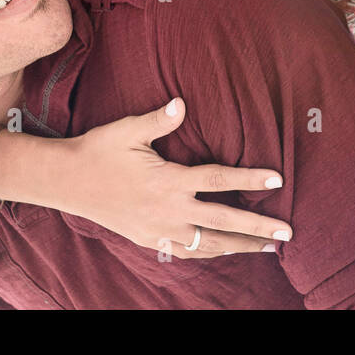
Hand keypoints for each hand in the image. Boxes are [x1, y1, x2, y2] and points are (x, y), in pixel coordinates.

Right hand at [62, 98, 291, 258]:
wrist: (66, 181)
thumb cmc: (99, 150)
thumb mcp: (127, 130)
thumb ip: (158, 120)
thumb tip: (181, 102)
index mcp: (167, 181)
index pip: (218, 180)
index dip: (249, 179)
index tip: (278, 179)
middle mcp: (167, 210)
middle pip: (222, 221)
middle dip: (257, 227)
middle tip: (288, 232)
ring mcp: (158, 230)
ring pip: (208, 243)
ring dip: (239, 245)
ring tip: (268, 246)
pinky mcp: (148, 239)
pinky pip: (186, 250)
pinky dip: (210, 251)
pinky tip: (225, 250)